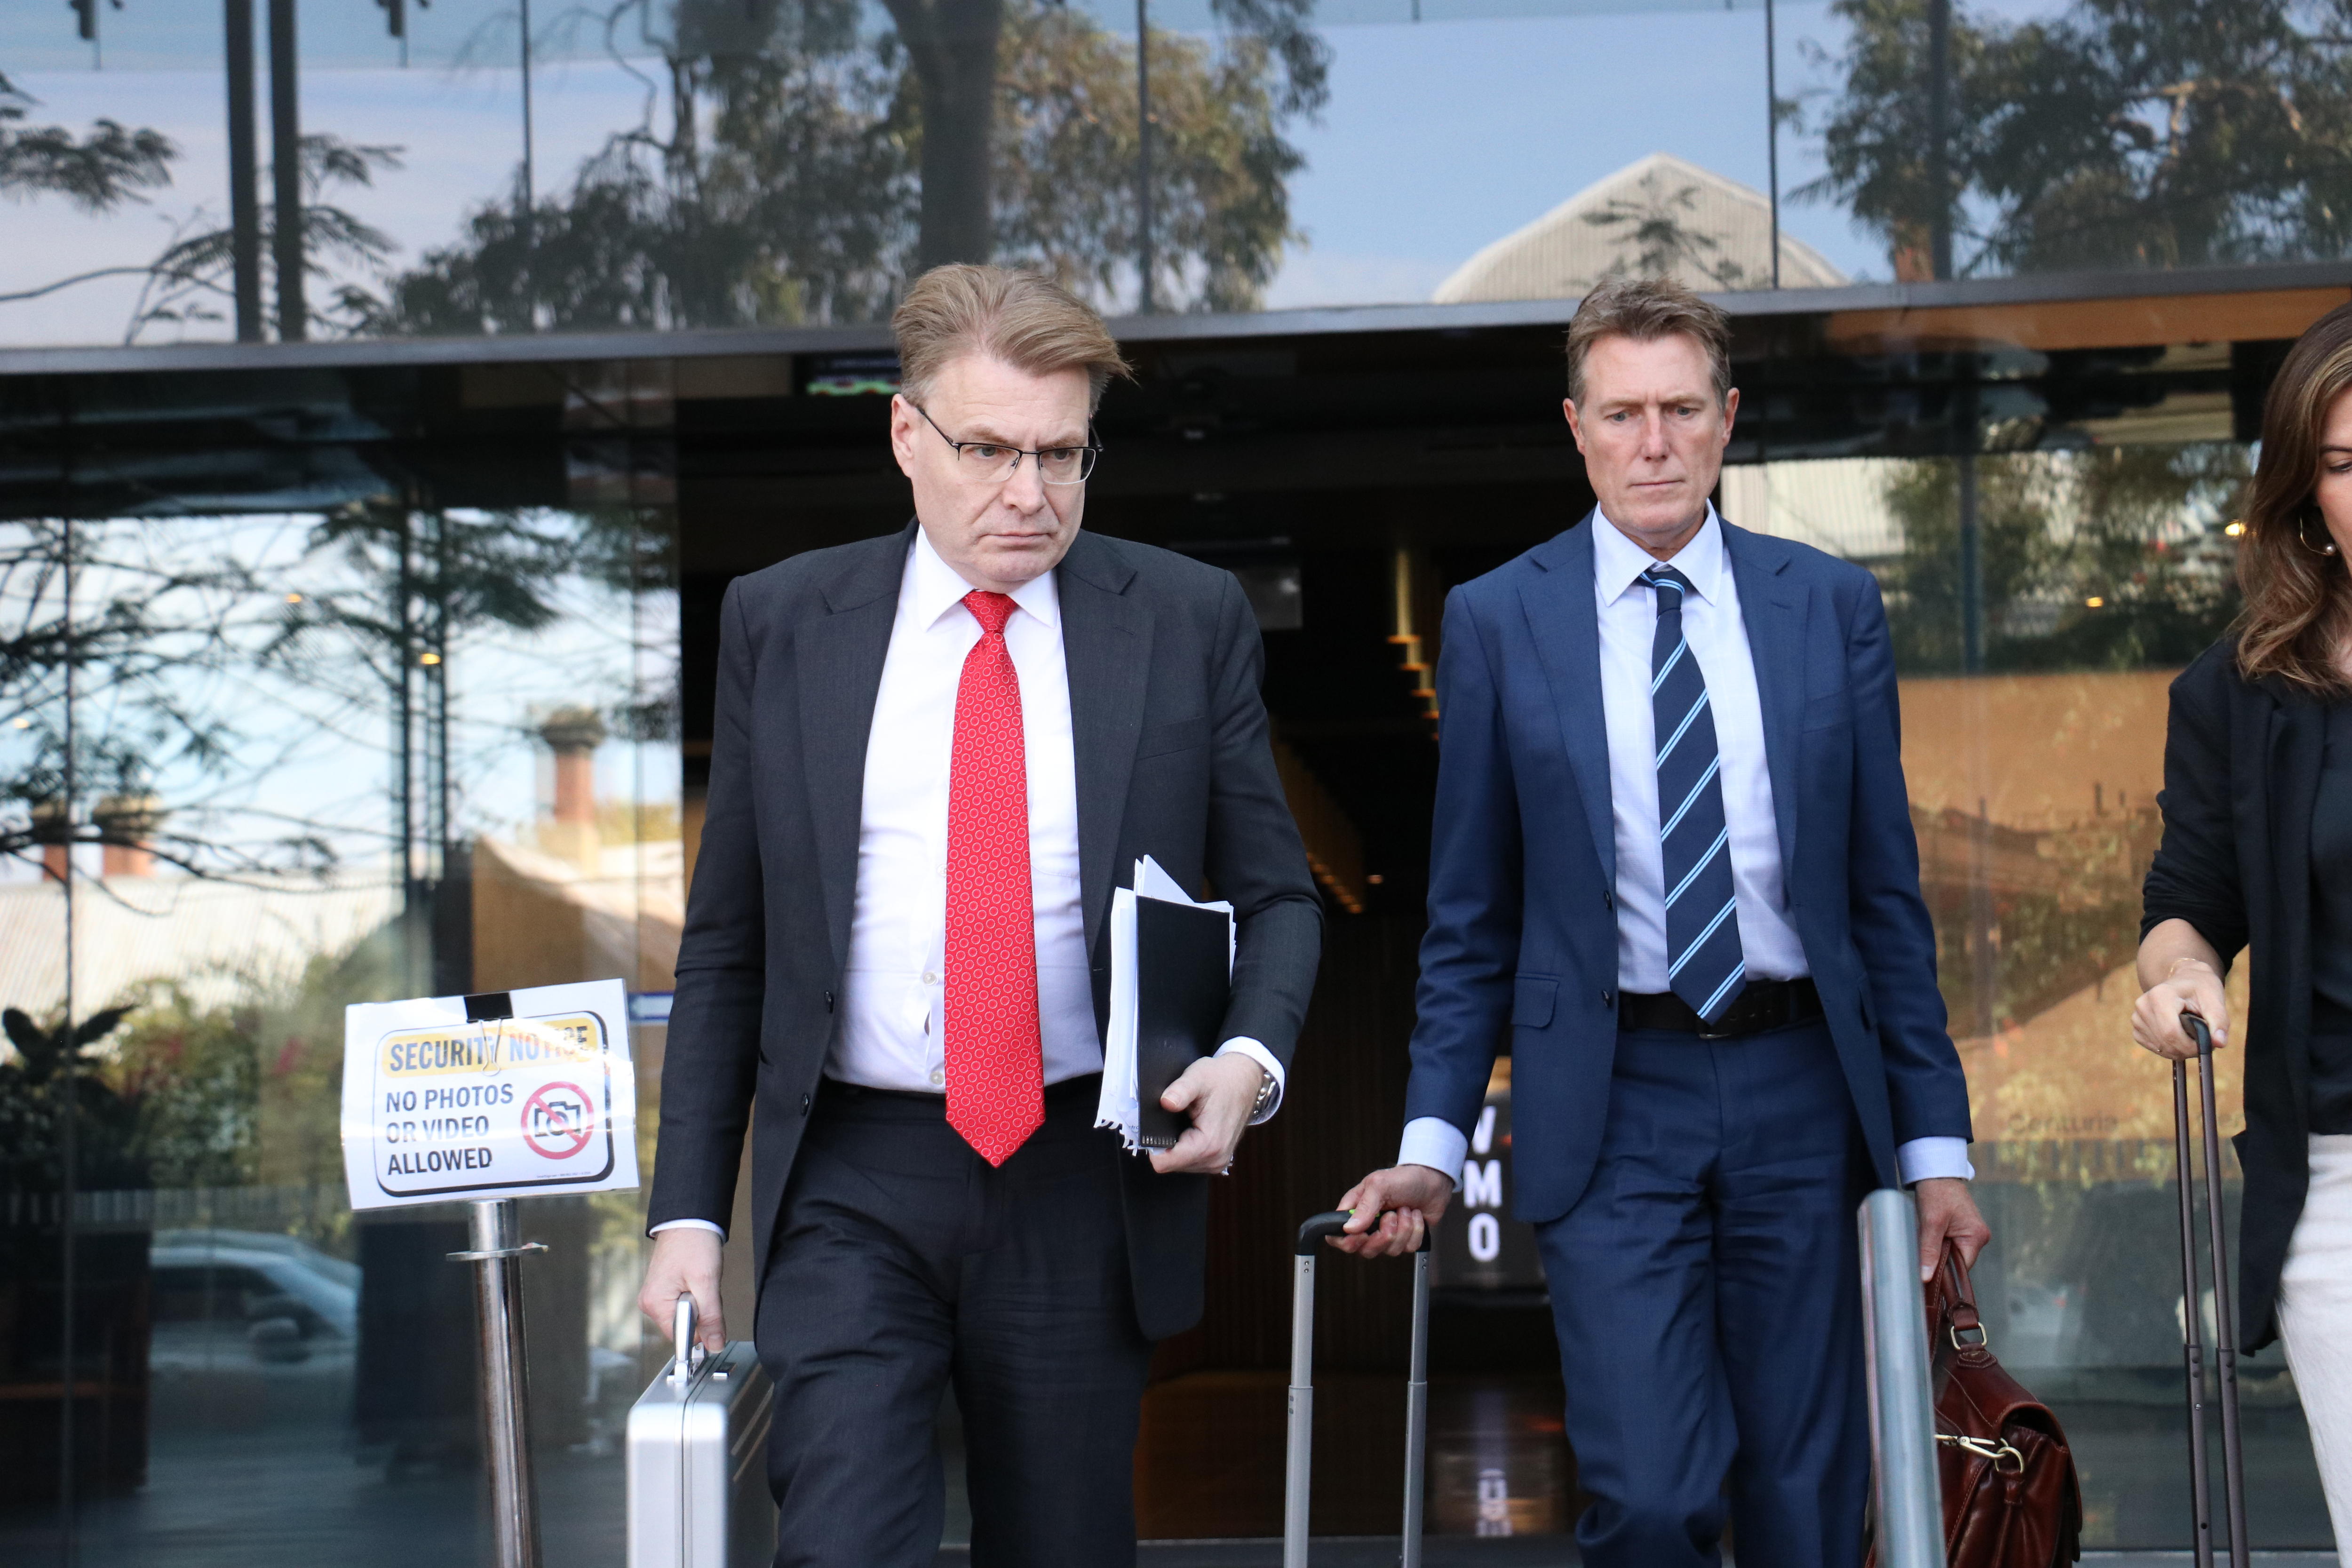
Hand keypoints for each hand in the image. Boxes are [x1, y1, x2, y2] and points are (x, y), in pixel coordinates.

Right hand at [638, 1227, 725, 1353]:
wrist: (689, 1219)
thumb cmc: (694, 1243)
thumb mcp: (707, 1282)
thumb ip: (711, 1317)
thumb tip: (714, 1345)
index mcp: (655, 1303)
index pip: (680, 1337)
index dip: (701, 1329)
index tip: (711, 1313)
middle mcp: (650, 1303)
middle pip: (683, 1327)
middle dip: (701, 1313)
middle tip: (705, 1288)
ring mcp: (655, 1296)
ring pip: (685, 1316)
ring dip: (699, 1304)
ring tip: (700, 1280)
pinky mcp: (662, 1290)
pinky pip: (682, 1305)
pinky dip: (695, 1296)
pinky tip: (696, 1280)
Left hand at [1149, 1053, 1263, 1174]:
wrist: (1244, 1080)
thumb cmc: (1222, 1079)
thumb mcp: (1197, 1077)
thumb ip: (1180, 1090)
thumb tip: (1165, 1102)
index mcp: (1209, 1144)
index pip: (1165, 1163)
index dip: (1153, 1145)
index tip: (1154, 1127)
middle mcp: (1215, 1158)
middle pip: (1170, 1164)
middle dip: (1165, 1142)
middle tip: (1172, 1119)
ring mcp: (1217, 1162)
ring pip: (1178, 1164)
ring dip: (1176, 1145)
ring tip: (1185, 1121)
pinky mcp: (1216, 1160)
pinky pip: (1189, 1161)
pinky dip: (1185, 1146)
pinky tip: (1190, 1128)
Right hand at [1328, 1164, 1453, 1257]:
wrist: (1431, 1181)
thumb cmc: (1402, 1178)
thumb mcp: (1379, 1185)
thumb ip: (1364, 1207)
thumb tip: (1349, 1228)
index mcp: (1355, 1212)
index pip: (1338, 1237)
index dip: (1347, 1242)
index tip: (1362, 1235)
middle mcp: (1369, 1227)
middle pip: (1365, 1250)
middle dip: (1383, 1236)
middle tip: (1391, 1216)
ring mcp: (1387, 1235)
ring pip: (1390, 1251)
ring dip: (1403, 1228)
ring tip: (1405, 1209)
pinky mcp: (1405, 1240)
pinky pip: (1408, 1248)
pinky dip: (1416, 1231)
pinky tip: (1415, 1215)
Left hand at [1914, 1177, 1989, 1283]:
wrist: (1936, 1173)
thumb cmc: (1936, 1193)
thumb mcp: (1930, 1223)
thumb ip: (1929, 1251)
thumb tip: (1926, 1276)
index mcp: (1977, 1237)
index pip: (1962, 1268)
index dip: (1945, 1274)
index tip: (1926, 1275)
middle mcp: (1978, 1237)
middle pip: (1957, 1262)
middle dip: (1939, 1261)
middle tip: (1921, 1257)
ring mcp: (1971, 1233)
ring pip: (1952, 1253)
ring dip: (1937, 1251)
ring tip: (1925, 1241)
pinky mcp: (1962, 1229)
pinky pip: (1950, 1244)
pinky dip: (1938, 1243)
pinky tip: (1928, 1236)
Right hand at [2132, 959, 2228, 1060]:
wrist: (2186, 979)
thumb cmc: (2201, 988)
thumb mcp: (2215, 1000)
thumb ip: (2219, 1022)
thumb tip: (2219, 1043)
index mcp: (2159, 995)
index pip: (2170, 1032)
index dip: (2190, 1046)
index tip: (2207, 1046)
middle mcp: (2143, 1005)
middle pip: (2165, 1041)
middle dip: (2187, 1049)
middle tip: (2203, 1044)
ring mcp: (2137, 1016)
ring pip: (2159, 1047)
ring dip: (2179, 1050)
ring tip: (2192, 1038)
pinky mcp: (2137, 1026)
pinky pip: (2153, 1046)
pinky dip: (2169, 1049)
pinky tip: (2179, 1038)